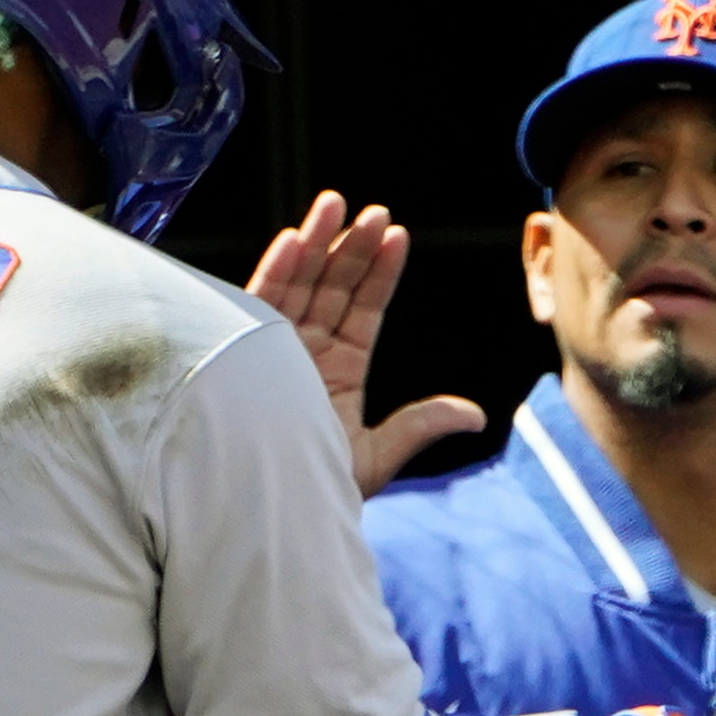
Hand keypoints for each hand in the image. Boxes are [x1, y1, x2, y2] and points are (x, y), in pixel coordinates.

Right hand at [247, 190, 483, 496]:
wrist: (265, 511)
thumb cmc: (315, 490)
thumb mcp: (376, 457)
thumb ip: (419, 426)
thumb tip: (475, 416)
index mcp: (341, 372)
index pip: (364, 311)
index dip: (380, 274)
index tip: (398, 236)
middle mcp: (307, 354)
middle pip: (332, 289)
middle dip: (351, 248)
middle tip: (374, 212)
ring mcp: (274, 349)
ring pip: (297, 285)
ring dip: (315, 244)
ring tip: (335, 205)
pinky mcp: (240, 351)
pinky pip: (258, 303)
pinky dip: (275, 270)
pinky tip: (294, 240)